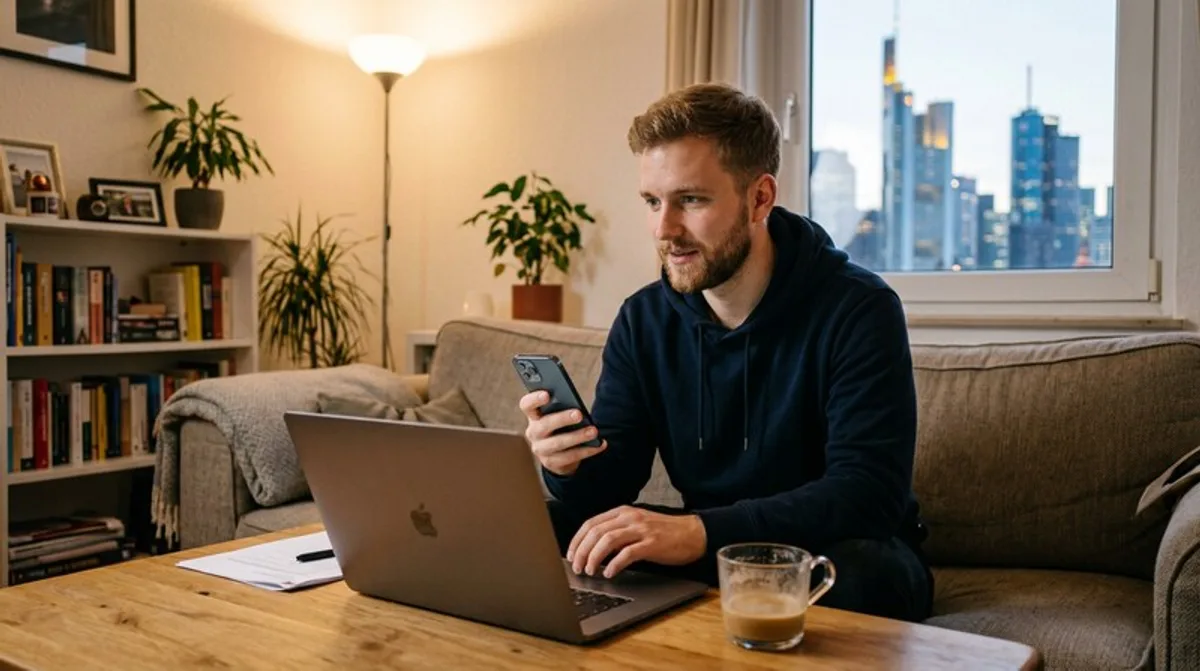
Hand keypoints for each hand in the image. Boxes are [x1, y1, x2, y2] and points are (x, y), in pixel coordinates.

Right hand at [519, 391, 606, 476]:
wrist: (558, 455)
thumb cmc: (560, 427)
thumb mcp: (558, 415)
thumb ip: (562, 408)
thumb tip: (577, 408)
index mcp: (534, 416)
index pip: (527, 405)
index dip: (534, 399)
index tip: (547, 394)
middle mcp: (533, 432)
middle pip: (544, 424)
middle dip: (562, 419)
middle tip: (579, 414)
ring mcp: (541, 449)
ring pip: (558, 443)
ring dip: (577, 436)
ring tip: (594, 431)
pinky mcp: (551, 463)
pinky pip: (570, 456)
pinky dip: (587, 450)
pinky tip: (599, 444)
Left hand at [567, 506, 706, 578]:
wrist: (693, 533)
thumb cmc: (664, 533)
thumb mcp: (636, 527)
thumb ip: (616, 533)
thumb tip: (593, 549)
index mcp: (623, 512)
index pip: (591, 523)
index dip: (577, 540)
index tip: (570, 554)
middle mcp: (630, 517)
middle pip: (596, 532)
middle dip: (581, 551)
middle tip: (577, 567)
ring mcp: (641, 529)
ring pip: (608, 540)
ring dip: (594, 557)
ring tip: (590, 571)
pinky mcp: (652, 543)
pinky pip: (627, 553)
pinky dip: (614, 564)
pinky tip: (610, 573)